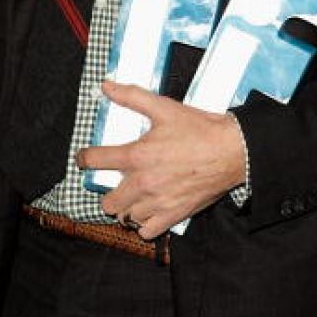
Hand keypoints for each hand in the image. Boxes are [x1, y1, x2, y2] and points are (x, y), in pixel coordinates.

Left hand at [76, 80, 245, 237]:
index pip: (95, 161)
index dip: (84, 159)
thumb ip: (132, 97)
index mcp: (137, 155)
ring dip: (125, 209)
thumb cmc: (198, 128)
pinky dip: (143, 224)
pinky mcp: (173, 215)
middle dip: (107, 192)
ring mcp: (157, 202)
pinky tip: (148, 212)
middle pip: (107, 201)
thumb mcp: (164, 107)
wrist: (231, 151)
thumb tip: (107, 86)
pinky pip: (146, 231)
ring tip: (132, 198)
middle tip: (115, 184)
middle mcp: (143, 182)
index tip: (85, 159)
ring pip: (125, 217)